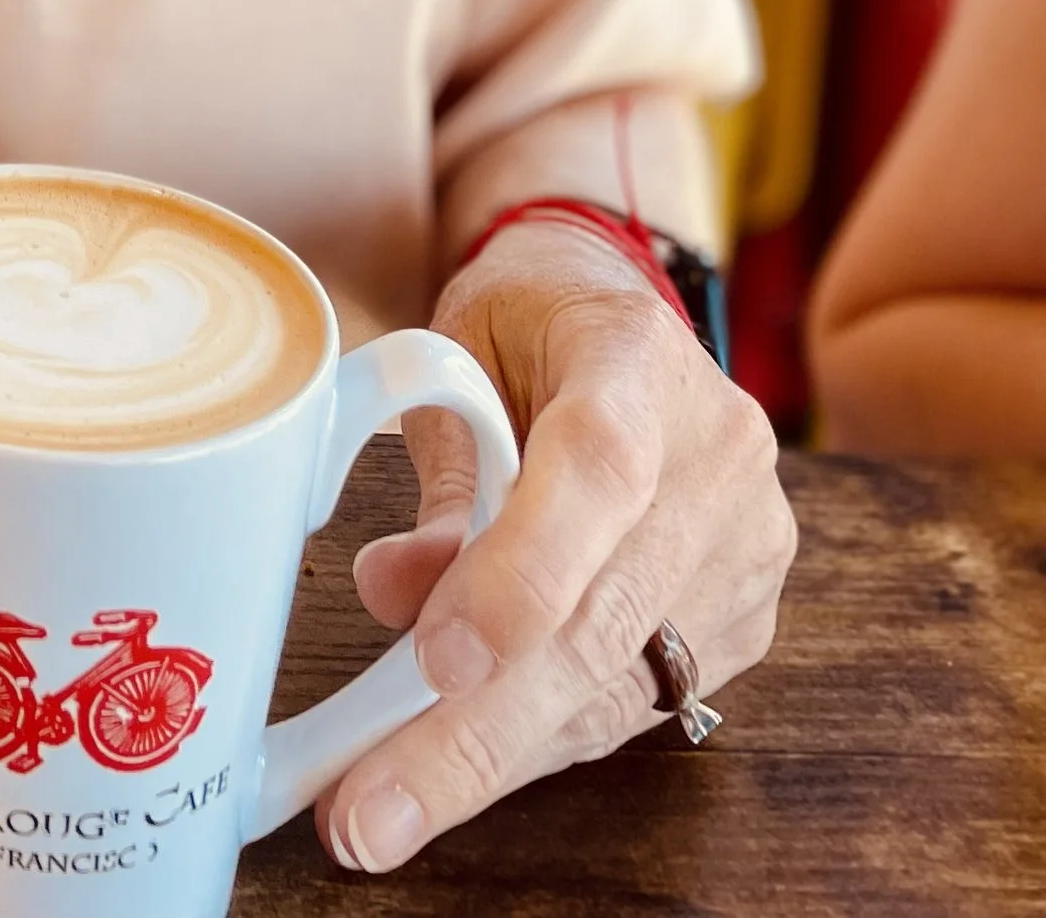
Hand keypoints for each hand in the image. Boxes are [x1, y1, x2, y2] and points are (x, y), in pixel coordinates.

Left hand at [315, 218, 795, 874]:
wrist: (612, 306)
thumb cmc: (521, 323)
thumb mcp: (457, 353)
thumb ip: (443, 477)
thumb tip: (393, 594)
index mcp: (638, 360)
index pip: (599, 474)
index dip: (521, 576)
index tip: (435, 661)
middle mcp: (718, 459)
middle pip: (605, 617)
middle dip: (475, 731)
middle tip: (369, 810)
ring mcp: (747, 546)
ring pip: (616, 683)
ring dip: (494, 757)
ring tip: (384, 809)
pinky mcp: (746, 616)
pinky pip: (635, 700)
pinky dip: (539, 738)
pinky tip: (461, 764)